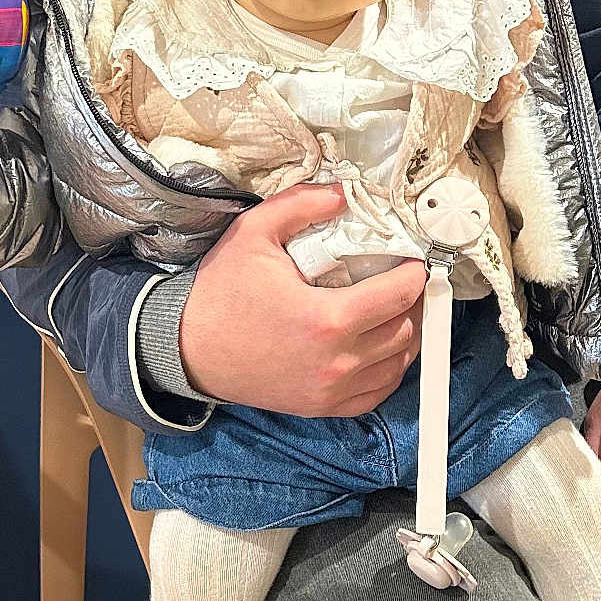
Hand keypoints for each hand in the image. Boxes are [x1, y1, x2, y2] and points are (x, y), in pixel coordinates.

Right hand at [179, 182, 426, 415]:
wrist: (185, 349)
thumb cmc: (219, 292)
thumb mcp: (253, 233)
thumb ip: (300, 205)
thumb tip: (342, 193)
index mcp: (326, 319)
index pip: (398, 296)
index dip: (414, 274)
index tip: (413, 260)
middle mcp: (336, 362)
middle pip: (404, 330)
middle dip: (411, 302)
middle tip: (404, 280)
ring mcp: (330, 391)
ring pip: (396, 364)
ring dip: (404, 335)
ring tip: (395, 310)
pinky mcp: (321, 407)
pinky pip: (376, 393)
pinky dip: (388, 370)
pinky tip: (380, 347)